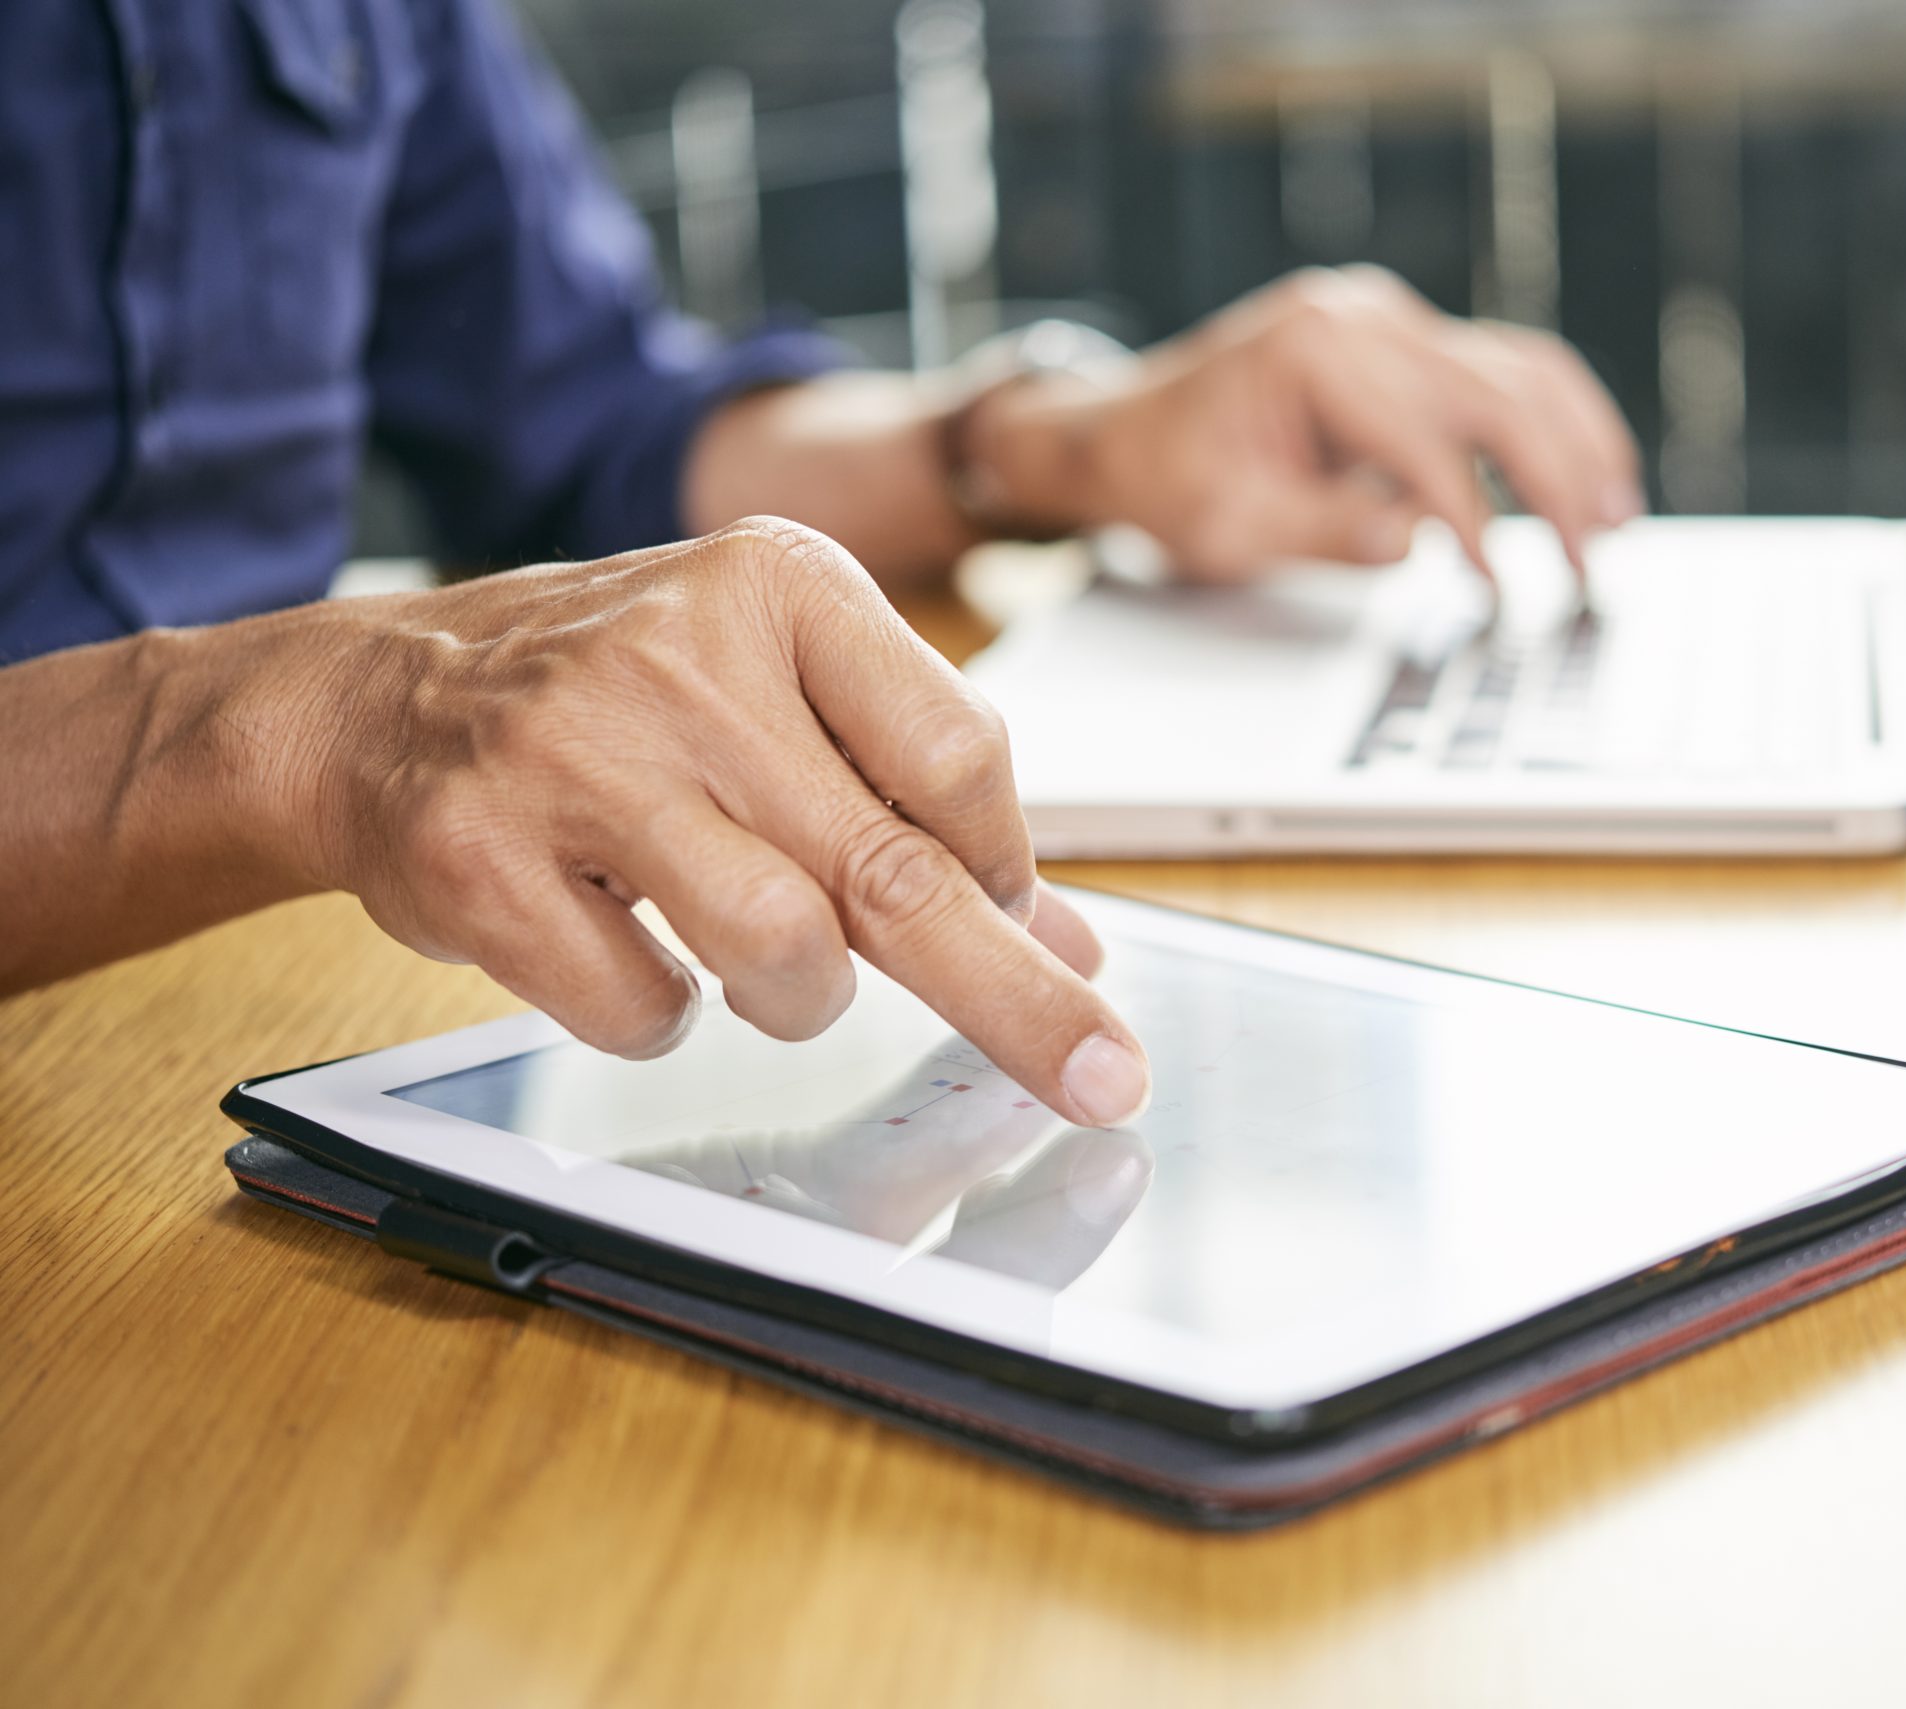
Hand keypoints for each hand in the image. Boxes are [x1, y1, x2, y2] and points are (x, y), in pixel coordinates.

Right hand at [251, 519, 1148, 1125]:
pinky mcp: (481, 858)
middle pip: (896, 870)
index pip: (962, 755)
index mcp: (781, 586)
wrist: (376, 698)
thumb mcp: (780, 691)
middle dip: (1014, 1000)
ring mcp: (573, 755)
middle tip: (1102, 1079)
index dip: (1002, 869)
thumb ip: (918, 800)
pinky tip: (620, 944)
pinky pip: (646, 1011)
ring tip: (750, 955)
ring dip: (798, 999)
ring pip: (783, 953)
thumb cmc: (622, 700)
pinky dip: (661, 1016)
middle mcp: (683, 653)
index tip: (1005, 919)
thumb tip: (1069, 941)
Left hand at [977, 266, 1644, 581]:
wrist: (1126, 432)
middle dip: (1555, 480)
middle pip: (1494, 391)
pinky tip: (1591, 474)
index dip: (1472, 522)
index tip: (1501, 592)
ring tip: (1617, 518)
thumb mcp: (1227, 527)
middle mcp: (1360, 316)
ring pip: (1518, 369)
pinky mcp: (1405, 339)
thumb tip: (1414, 537)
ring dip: (1577, 443)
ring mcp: (1387, 318)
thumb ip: (1321, 530)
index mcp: (1313, 350)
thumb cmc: (1169, 482)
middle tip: (1592, 564)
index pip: (1422, 440)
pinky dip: (1552, 422)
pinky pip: (1500, 372)